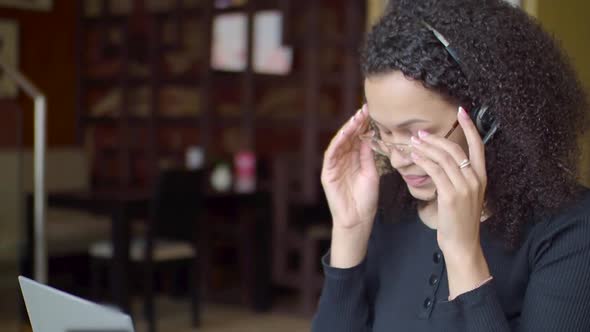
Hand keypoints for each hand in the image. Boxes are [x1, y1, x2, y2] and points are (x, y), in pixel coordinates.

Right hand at [321, 104, 378, 230]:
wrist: (358, 219)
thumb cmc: (366, 199)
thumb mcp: (371, 172)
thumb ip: (368, 155)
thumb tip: (370, 135)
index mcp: (354, 159)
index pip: (358, 138)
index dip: (364, 125)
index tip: (371, 112)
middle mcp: (343, 160)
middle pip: (349, 137)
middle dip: (356, 123)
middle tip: (364, 110)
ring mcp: (334, 166)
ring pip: (339, 143)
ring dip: (347, 129)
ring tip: (356, 118)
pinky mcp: (328, 173)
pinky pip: (331, 154)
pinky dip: (337, 142)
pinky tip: (345, 133)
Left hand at [408, 106, 486, 259]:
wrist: (462, 244)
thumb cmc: (459, 220)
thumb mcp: (464, 195)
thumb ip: (459, 177)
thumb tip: (443, 161)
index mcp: (481, 177)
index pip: (479, 146)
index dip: (471, 127)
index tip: (462, 111)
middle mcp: (476, 179)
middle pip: (456, 149)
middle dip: (436, 139)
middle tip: (420, 133)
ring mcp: (465, 187)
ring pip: (444, 158)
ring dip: (426, 148)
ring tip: (413, 143)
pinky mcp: (451, 196)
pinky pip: (435, 171)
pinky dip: (424, 161)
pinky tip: (414, 157)